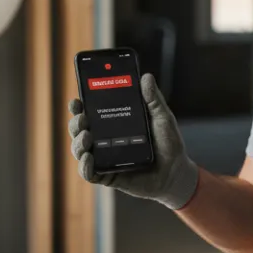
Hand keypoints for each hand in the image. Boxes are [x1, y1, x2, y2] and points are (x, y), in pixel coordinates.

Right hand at [67, 73, 198, 209]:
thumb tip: (146, 77)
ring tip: (86, 137)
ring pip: (79, 150)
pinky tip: (88, 158)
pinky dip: (84, 167)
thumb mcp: (162, 118)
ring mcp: (105, 158)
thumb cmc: (168, 143)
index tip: (77, 100)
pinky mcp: (108, 176)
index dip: (79, 106)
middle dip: (75, 123)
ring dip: (77, 143)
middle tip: (83, 118)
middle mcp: (105, 140)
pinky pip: (89, 173)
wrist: (176, 172)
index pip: (90, 112)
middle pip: (79, 130)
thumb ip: (153, 99)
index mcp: (114, 123)